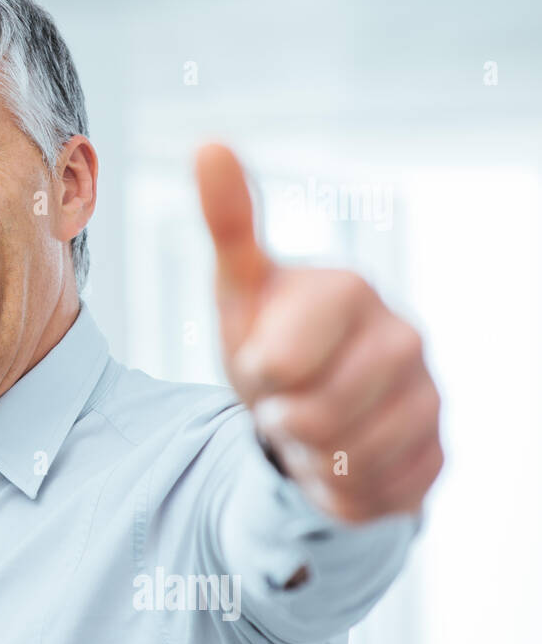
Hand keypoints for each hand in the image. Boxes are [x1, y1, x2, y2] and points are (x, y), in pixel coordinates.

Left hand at [195, 143, 442, 523]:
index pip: (278, 361)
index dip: (257, 376)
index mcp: (349, 291)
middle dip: (280, 422)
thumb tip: (208, 144)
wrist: (311, 411)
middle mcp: (403, 338)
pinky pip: (370, 499)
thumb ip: (229, 224)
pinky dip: (337, 494)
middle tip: (281, 403)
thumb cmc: (272, 344)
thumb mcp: (238, 292)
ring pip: (344, 462)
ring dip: (307, 460)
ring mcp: (428, 398)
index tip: (260, 365)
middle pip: (313, 418)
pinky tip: (337, 463)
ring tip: (308, 432)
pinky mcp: (436, 456)